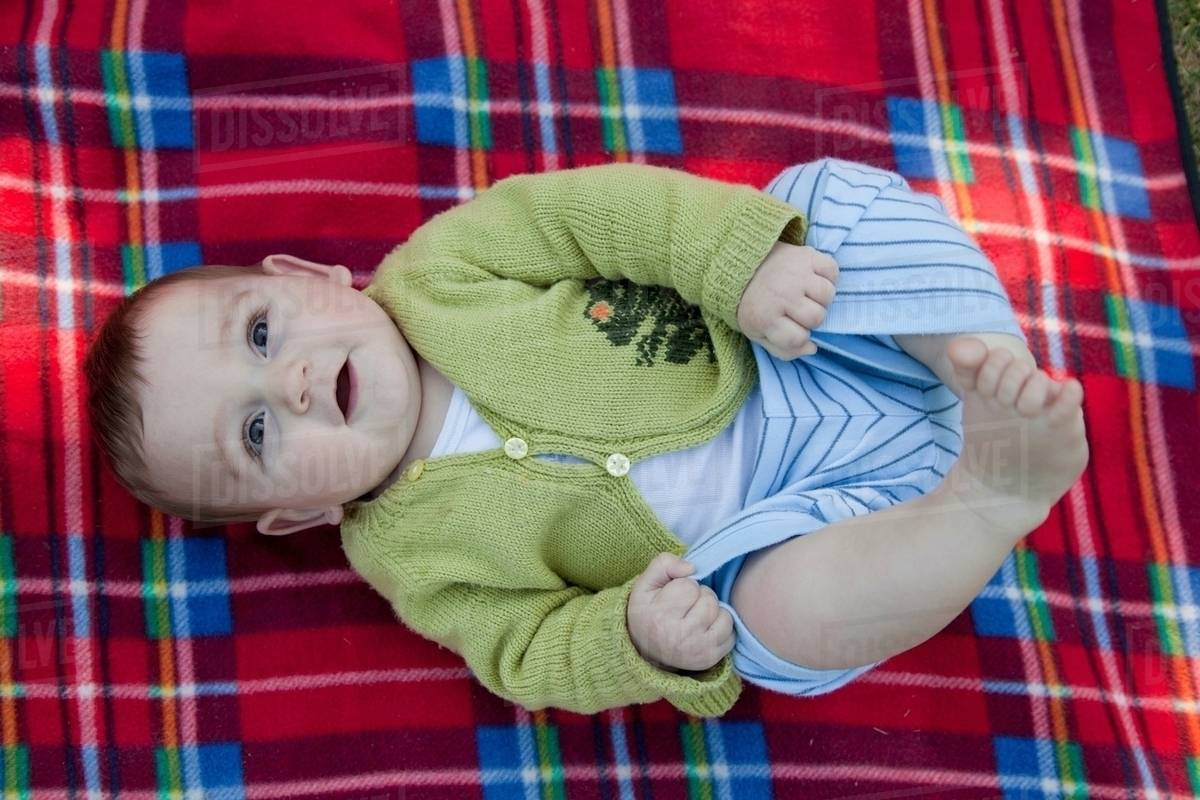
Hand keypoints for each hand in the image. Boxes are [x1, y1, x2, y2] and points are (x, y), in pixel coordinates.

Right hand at [626, 553, 734, 671]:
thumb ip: (665, 564)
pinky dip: (720, 627)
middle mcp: (680, 635)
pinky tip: (704, 629)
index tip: (673, 596)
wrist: (646, 651)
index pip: (689, 586)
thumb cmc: (648, 612)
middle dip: (700, 597)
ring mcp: (698, 649)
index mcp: (660, 615)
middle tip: (686, 606)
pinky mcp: (711, 658)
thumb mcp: (645, 583)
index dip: (683, 585)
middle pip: (709, 599)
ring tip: (697, 616)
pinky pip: (731, 633)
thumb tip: (692, 568)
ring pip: (724, 615)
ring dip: (713, 612)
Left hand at [736, 241, 838, 359]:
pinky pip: (832, 270)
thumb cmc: (754, 304)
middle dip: (810, 317)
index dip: (798, 336)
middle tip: (796, 308)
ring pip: (827, 295)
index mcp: (764, 317)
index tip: (788, 326)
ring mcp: (794, 273)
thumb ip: (784, 350)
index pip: (799, 338)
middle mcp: (780, 295)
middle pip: (817, 317)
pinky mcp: (805, 255)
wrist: (742, 265)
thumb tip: (813, 348)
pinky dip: (828, 275)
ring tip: (806, 293)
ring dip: (820, 297)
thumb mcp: (759, 333)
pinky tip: (812, 278)